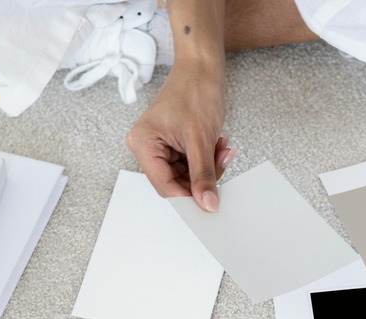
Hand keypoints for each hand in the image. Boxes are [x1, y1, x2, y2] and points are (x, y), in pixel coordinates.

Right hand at [126, 59, 235, 211]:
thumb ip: (203, 175)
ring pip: (187, 174)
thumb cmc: (195, 90)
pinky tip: (218, 144)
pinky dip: (208, 158)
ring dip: (209, 166)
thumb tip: (207, 204)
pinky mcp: (174, 144)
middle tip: (222, 162)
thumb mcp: (201, 140)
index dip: (188, 196)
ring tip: (221, 148)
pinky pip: (192, 163)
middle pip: (176, 182)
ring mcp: (160, 146)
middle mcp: (147, 147)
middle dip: (202, 176)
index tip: (209, 202)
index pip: (164, 186)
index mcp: (143, 144)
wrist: (202, 67)